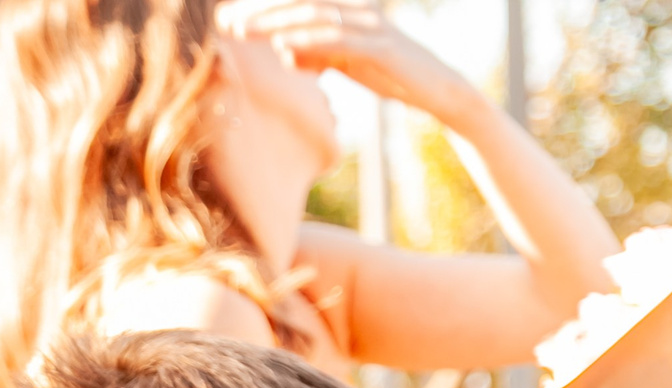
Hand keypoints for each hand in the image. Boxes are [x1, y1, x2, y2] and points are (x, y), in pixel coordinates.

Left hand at [218, 0, 467, 116]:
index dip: (267, 8)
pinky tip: (284, 46)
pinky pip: (338, 40)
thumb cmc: (395, 77)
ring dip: (276, 22)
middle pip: (301, 2)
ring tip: (245, 32)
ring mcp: (372, 27)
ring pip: (314, 16)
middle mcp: (359, 11)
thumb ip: (318, 55)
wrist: (442, 94)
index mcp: (350, 12)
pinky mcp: (382, 48)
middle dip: (262, 11)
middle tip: (228, 21)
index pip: (301, 3)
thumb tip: (286, 53)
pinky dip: (308, 40)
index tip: (232, 16)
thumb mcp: (350, 65)